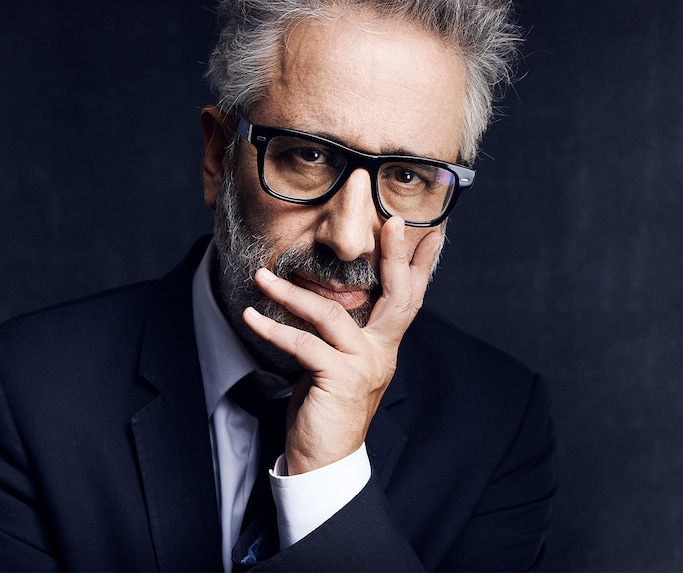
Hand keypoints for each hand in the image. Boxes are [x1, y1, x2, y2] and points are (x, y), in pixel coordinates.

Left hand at [242, 216, 441, 473]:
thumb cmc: (326, 410)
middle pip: (397, 295)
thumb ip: (343, 334)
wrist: (323, 462)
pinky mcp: (340, 379)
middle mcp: (381, 352)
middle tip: (392, 221)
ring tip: (262, 277)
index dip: (420, 265)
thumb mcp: (339, 364)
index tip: (432, 232)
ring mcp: (364, 365)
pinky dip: (273, 328)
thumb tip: (330, 300)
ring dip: (291, 293)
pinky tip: (250, 317)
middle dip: (395, 256)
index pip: (409, 297)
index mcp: (384, 346)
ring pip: (331, 314)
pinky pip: (303, 344)